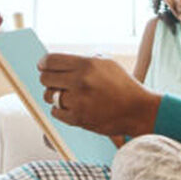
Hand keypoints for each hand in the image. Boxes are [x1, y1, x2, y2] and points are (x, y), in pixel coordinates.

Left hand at [39, 53, 161, 136]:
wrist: (138, 110)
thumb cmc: (124, 86)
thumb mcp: (108, 64)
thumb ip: (84, 61)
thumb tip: (60, 62)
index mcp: (87, 64)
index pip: (51, 61)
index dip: (44, 63)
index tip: (43, 66)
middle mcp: (81, 81)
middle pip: (45, 78)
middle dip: (48, 79)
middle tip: (55, 82)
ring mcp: (78, 101)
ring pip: (49, 96)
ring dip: (54, 96)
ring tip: (66, 96)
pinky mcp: (78, 118)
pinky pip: (55, 112)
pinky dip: (60, 110)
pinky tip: (71, 107)